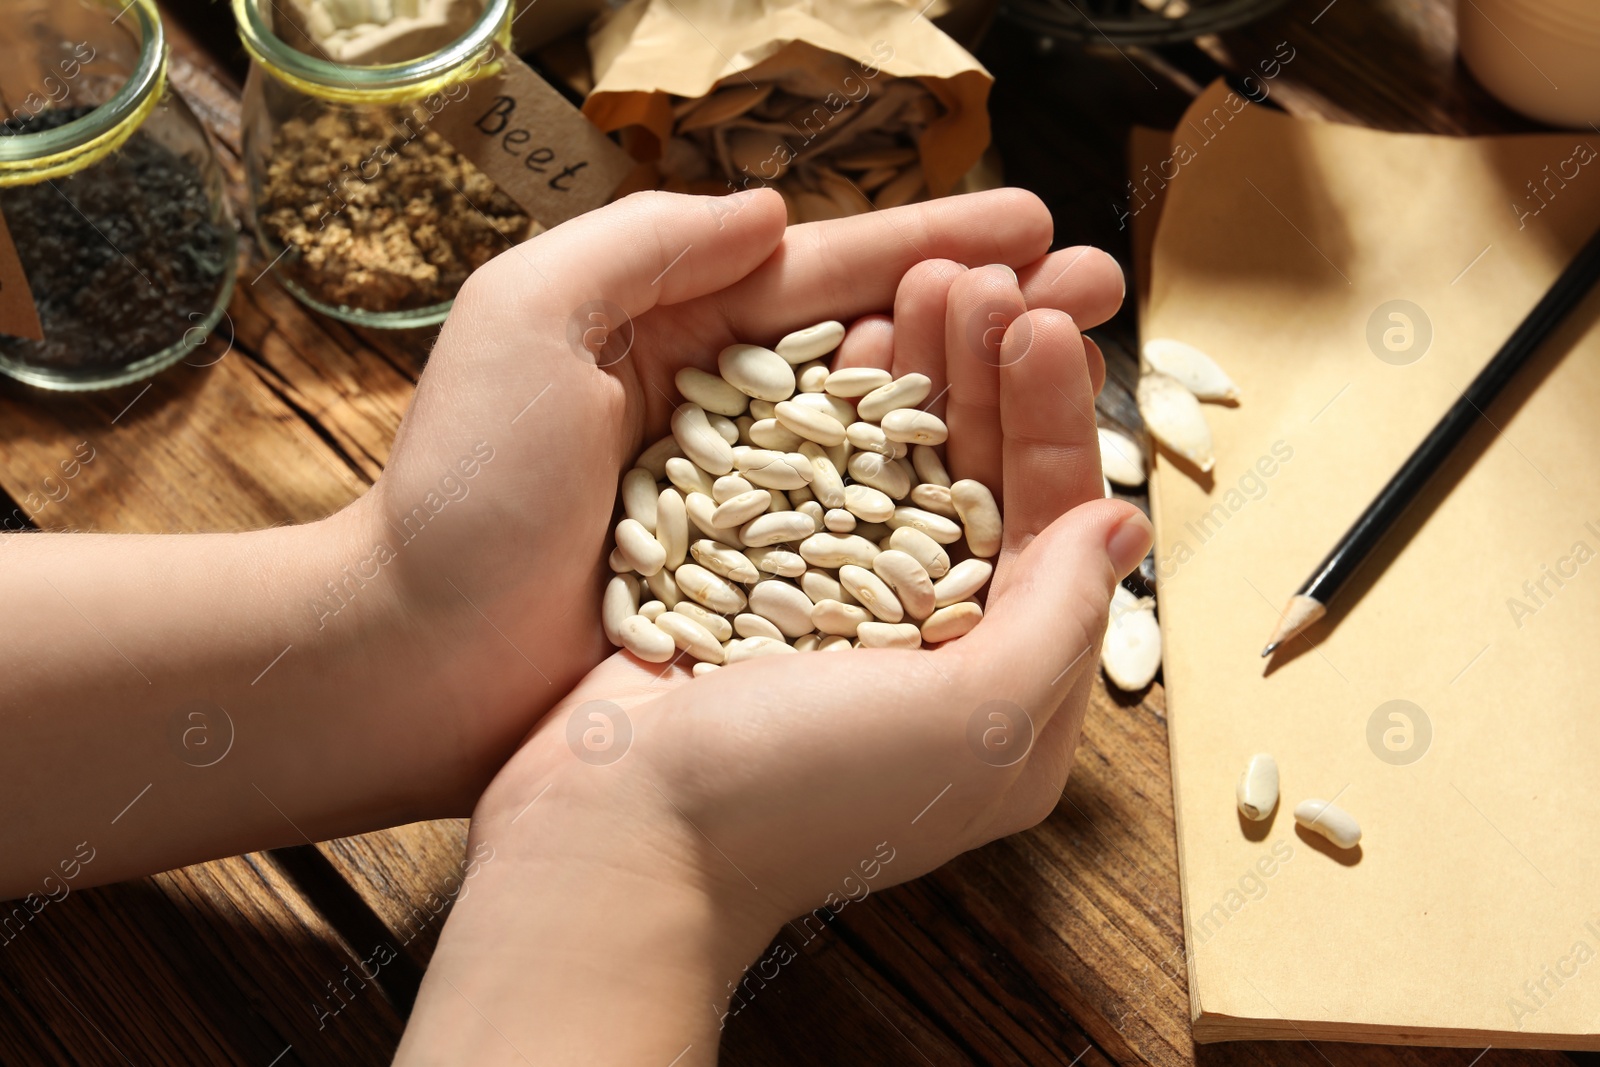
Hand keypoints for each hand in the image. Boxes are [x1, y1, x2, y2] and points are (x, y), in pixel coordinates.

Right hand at [395, 245, 1149, 1064]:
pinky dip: (834, 409)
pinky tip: (843, 333)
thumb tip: (1124, 526)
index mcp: (1000, 696)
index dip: (1054, 420)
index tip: (1046, 322)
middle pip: (978, 487)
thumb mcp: (971, 721)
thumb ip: (1060, 620)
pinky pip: (816, 484)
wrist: (609, 837)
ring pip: (898, 473)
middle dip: (985, 377)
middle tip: (978, 277)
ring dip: (917, 375)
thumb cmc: (794, 796)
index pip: (1052, 531)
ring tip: (922, 277)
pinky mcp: (761, 595)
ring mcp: (841, 621)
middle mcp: (930, 656)